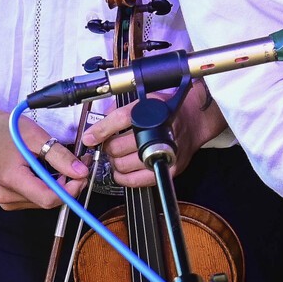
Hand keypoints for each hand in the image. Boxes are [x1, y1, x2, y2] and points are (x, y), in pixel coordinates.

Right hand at [0, 111, 88, 210]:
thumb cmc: (4, 130)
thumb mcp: (35, 136)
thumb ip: (59, 156)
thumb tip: (80, 172)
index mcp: (11, 178)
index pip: (48, 199)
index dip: (70, 190)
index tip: (82, 176)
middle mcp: (6, 195)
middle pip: (47, 201)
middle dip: (67, 185)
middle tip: (78, 166)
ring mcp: (5, 199)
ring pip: (43, 201)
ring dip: (58, 186)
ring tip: (63, 166)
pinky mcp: (8, 199)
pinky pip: (35, 198)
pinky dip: (46, 186)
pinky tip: (48, 171)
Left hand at [81, 81, 223, 188]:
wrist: (193, 121)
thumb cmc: (167, 111)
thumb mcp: (144, 101)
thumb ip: (119, 111)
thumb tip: (96, 127)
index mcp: (153, 110)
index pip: (120, 119)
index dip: (100, 130)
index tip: (89, 137)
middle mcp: (160, 132)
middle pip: (118, 146)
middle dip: (108, 147)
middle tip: (108, 144)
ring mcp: (164, 153)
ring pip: (123, 165)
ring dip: (114, 162)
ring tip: (116, 155)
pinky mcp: (167, 169)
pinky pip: (136, 180)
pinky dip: (123, 177)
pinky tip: (122, 169)